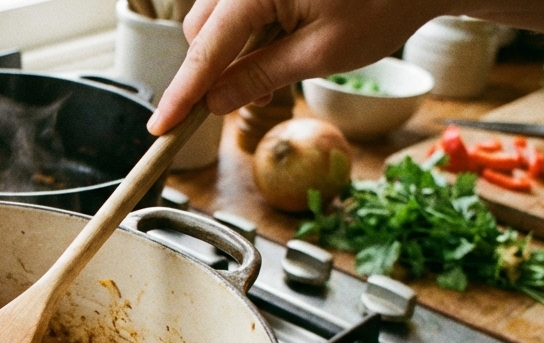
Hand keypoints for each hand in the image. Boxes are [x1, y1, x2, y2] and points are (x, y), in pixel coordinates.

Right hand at [147, 0, 454, 133]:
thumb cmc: (384, 4)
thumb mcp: (321, 54)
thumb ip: (259, 76)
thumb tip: (215, 102)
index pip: (204, 52)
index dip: (181, 95)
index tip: (159, 129)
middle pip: (200, 30)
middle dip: (209, 70)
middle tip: (235, 104)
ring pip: (214, 17)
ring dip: (228, 51)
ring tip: (270, 71)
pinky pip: (236, 4)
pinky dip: (245, 30)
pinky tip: (277, 43)